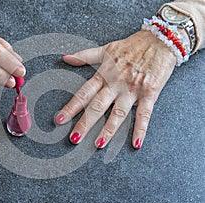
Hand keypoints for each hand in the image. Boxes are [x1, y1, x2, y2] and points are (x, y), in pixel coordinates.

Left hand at [56, 30, 176, 148]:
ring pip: (118, 112)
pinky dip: (140, 129)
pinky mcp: (150, 93)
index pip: (84, 93)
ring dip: (108, 129)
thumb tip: (65, 58)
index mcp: (104, 74)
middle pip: (97, 106)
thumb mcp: (106, 49)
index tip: (60, 119)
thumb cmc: (132, 45)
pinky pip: (144, 114)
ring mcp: (133, 89)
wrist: (161, 40)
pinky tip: (136, 143)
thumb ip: (85, 55)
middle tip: (74, 138)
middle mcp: (116, 83)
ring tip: (98, 144)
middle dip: (85, 123)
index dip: (71, 107)